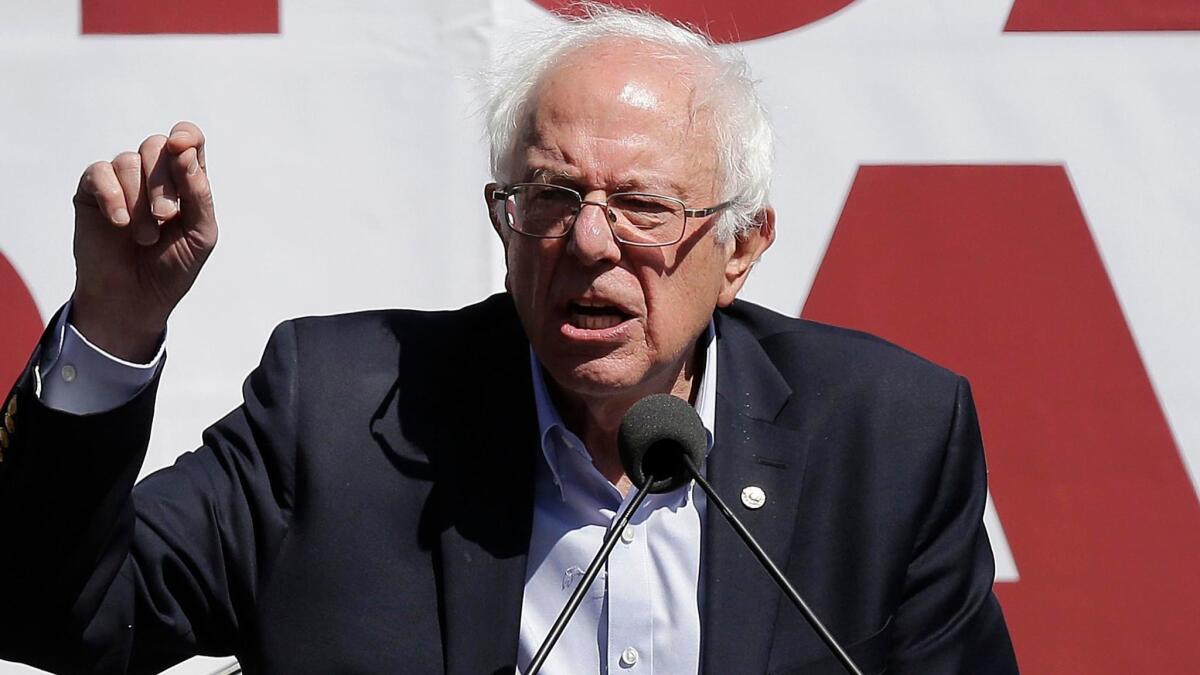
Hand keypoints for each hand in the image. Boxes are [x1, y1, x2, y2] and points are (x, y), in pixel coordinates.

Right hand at [71, 121, 216, 361]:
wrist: (135, 299)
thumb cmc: (172, 267)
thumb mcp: (201, 234)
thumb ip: (198, 194)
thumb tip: (183, 151)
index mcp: (185, 180)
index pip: (188, 139)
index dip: (186, 135)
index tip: (181, 147)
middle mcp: (153, 175)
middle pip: (156, 146)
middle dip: (163, 182)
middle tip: (166, 217)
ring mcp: (122, 181)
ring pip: (128, 161)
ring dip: (140, 200)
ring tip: (146, 236)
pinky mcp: (92, 192)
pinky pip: (99, 173)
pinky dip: (112, 195)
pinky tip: (119, 222)